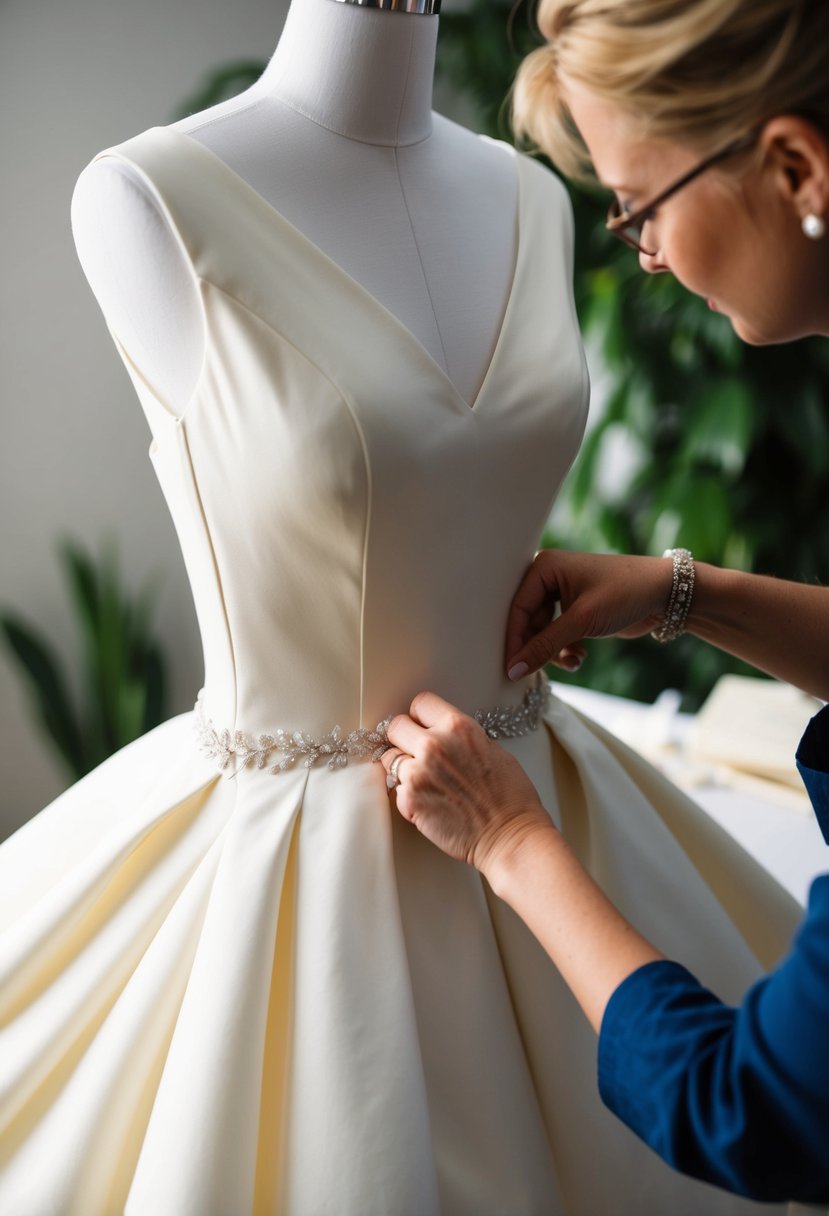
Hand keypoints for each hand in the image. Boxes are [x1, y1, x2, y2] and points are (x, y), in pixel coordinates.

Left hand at [381, 690, 555, 885]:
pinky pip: (395, 789)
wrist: (510, 836)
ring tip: (424, 781)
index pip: (420, 703)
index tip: (421, 726)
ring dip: (402, 767)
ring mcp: (418, 772)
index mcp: (458, 727)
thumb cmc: (510, 798)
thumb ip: (461, 738)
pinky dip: (407, 796)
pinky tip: (428, 802)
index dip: (420, 717)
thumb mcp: (492, 749)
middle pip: (396, 726)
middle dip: (404, 739)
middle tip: (415, 753)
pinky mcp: (410, 800)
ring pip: (390, 758)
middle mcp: (435, 745)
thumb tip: (444, 735)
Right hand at [505, 550, 672, 678]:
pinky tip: (579, 657)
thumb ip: (545, 646)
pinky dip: (565, 650)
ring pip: (543, 632)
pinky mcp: (576, 611)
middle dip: (538, 647)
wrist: (667, 593)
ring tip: (572, 662)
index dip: (515, 639)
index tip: (512, 668)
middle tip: (543, 668)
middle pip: (528, 622)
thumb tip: (513, 669)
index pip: (517, 607)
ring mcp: (563, 595)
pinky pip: (558, 635)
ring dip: (554, 652)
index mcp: (544, 567)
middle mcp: (550, 578)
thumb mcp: (582, 620)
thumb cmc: (625, 593)